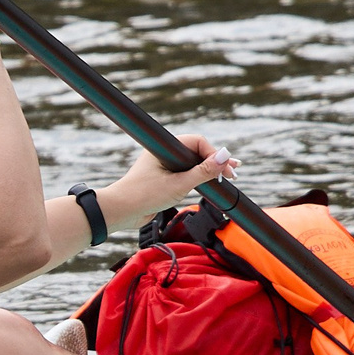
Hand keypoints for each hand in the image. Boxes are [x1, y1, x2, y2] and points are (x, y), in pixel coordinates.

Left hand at [108, 131, 235, 218]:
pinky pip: (184, 174)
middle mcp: (164, 153)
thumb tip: (224, 157)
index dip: (214, 155)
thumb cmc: (144, 195)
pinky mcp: (163, 178)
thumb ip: (203, 172)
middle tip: (233, 173)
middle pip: (196, 152)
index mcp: (165, 147)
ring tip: (226, 177)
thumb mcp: (179, 185)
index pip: (198, 143)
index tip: (228, 169)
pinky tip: (209, 183)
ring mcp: (163, 165)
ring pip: (191, 164)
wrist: (120, 211)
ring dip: (207, 170)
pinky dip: (197, 178)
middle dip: (215, 162)